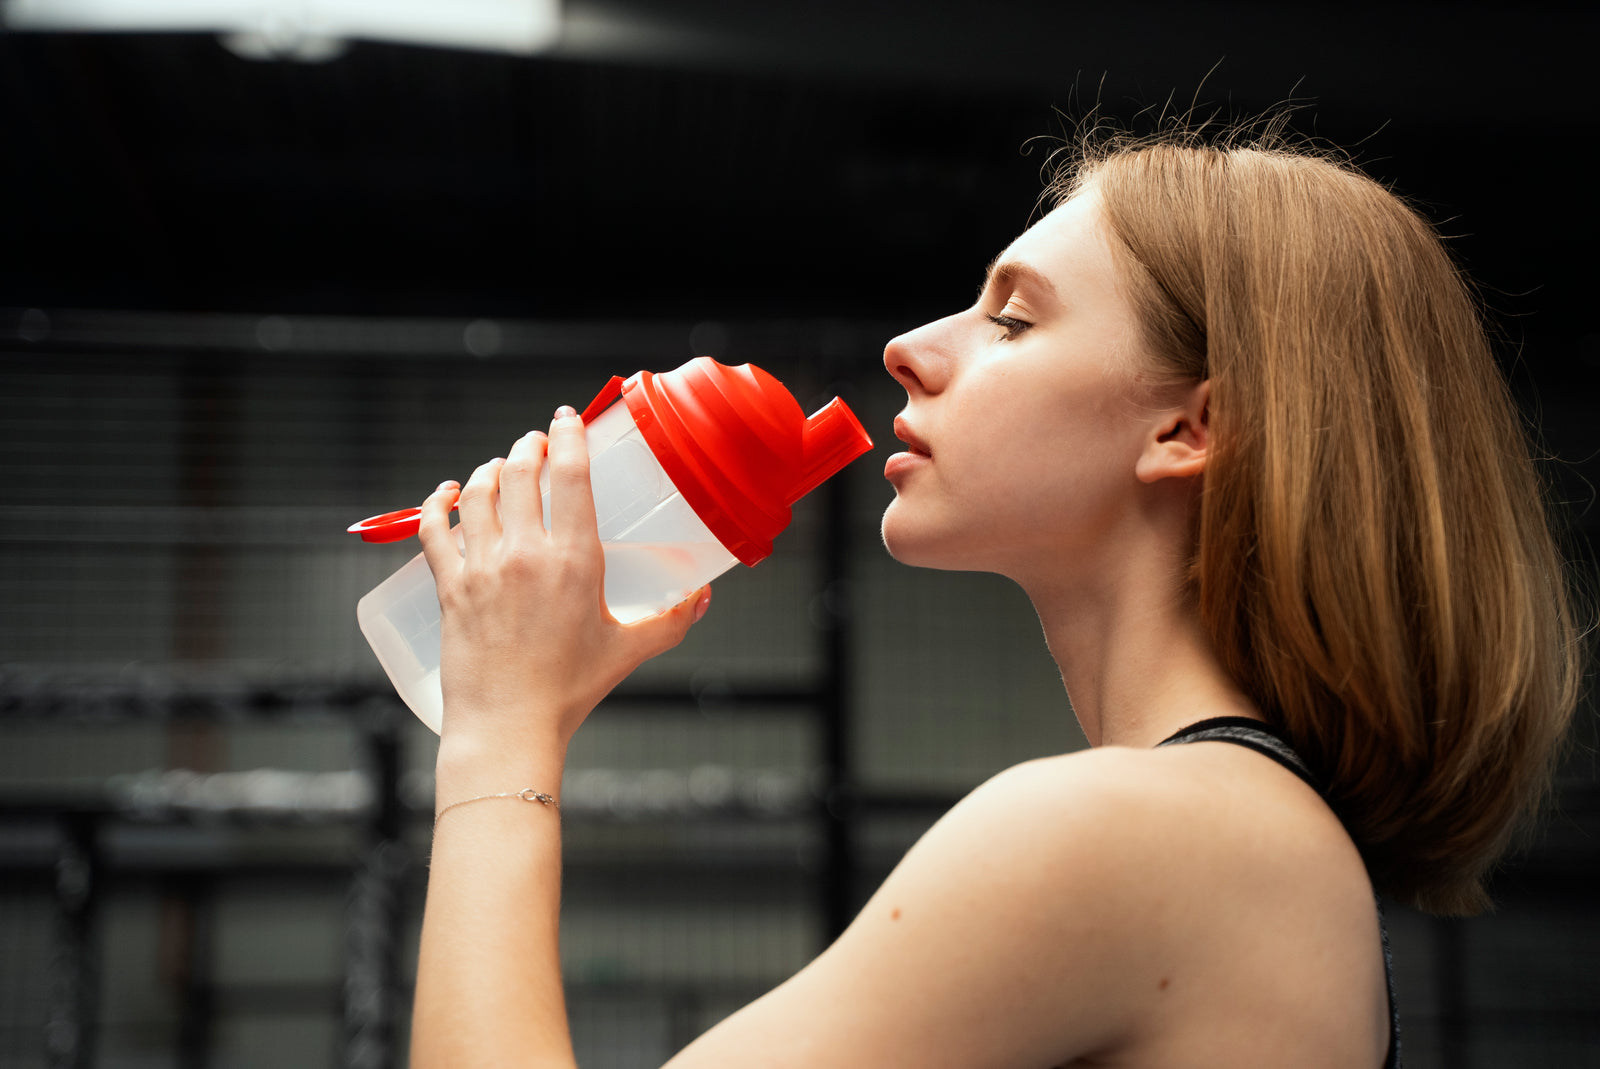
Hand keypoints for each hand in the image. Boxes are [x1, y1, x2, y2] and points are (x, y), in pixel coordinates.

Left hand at [417, 406, 709, 760]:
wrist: (509, 725)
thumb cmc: (570, 690)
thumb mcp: (628, 650)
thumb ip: (670, 621)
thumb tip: (701, 599)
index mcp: (575, 560)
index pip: (570, 474)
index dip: (568, 434)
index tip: (567, 418)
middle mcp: (525, 553)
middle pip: (520, 471)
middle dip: (528, 446)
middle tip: (536, 442)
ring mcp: (482, 567)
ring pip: (477, 492)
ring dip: (489, 468)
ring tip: (500, 466)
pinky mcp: (450, 586)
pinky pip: (434, 529)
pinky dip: (437, 503)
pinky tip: (445, 494)